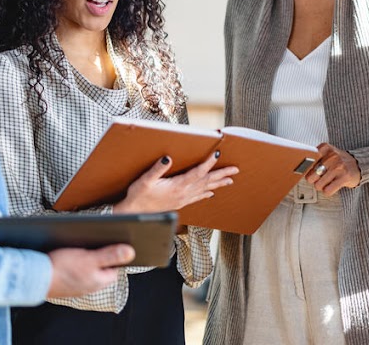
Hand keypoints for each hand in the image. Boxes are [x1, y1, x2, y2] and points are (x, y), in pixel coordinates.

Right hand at [47, 244, 134, 297]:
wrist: (33, 278)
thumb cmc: (61, 269)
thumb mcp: (89, 259)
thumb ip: (110, 256)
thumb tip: (131, 252)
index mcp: (100, 281)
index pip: (117, 265)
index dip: (118, 250)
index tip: (119, 237)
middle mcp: (91, 284)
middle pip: (104, 263)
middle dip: (104, 250)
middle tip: (101, 236)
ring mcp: (79, 283)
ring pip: (91, 264)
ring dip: (90, 252)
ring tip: (86, 240)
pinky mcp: (68, 279)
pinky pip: (79, 266)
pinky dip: (79, 257)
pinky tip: (74, 248)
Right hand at [114, 151, 238, 213]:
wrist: (133, 214)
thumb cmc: (138, 196)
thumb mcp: (145, 181)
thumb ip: (157, 169)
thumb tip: (168, 158)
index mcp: (178, 186)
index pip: (197, 172)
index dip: (208, 163)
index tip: (217, 155)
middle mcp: (183, 193)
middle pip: (206, 182)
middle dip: (221, 174)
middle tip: (236, 169)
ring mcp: (183, 199)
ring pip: (205, 190)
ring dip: (218, 184)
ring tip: (230, 180)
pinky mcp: (179, 203)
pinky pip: (197, 198)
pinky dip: (206, 194)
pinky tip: (211, 194)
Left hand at [304, 142, 360, 195]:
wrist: (359, 165)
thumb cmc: (339, 161)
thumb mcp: (327, 154)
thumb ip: (314, 159)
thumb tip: (299, 169)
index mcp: (325, 148)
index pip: (307, 162)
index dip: (306, 170)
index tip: (309, 171)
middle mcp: (332, 156)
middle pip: (310, 176)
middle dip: (314, 180)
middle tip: (320, 177)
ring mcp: (338, 166)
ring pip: (318, 185)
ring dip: (321, 186)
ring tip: (328, 181)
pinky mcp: (344, 177)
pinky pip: (327, 190)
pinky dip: (328, 191)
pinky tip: (333, 185)